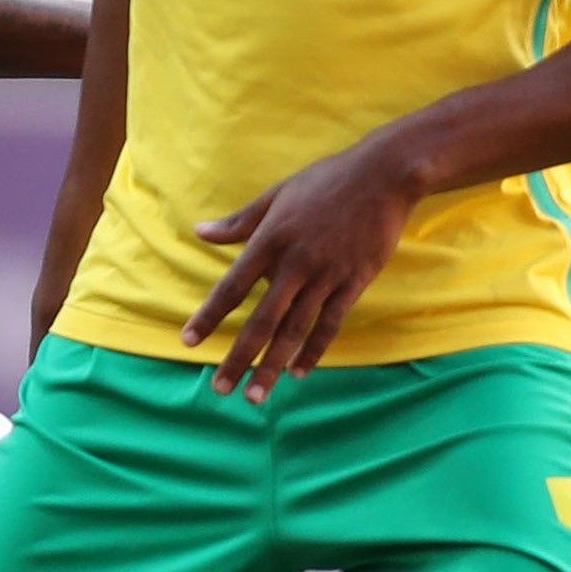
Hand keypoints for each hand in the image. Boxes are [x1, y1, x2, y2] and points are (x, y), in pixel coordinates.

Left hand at [182, 136, 420, 401]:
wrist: (382, 175)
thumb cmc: (324, 182)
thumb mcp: (276, 196)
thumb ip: (239, 222)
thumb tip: (200, 232)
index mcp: (270, 240)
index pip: (233, 287)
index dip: (210, 317)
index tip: (188, 342)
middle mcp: (296, 263)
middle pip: (262, 320)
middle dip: (239, 358)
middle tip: (220, 389)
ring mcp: (327, 275)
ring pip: (296, 330)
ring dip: (273, 365)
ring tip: (256, 396)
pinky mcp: (355, 281)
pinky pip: (331, 323)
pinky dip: (314, 350)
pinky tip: (298, 372)